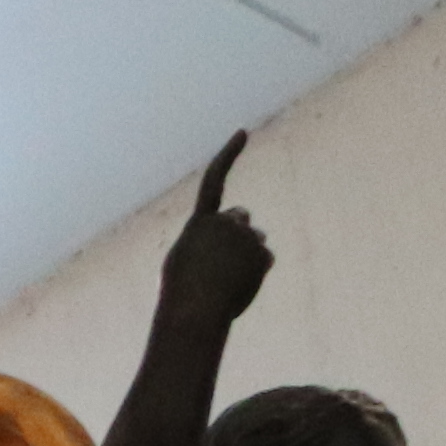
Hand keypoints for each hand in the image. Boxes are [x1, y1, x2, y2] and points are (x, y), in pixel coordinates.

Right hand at [156, 133, 271, 330]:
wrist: (195, 312)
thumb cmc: (182, 291)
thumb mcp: (185, 258)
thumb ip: (209, 234)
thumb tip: (245, 220)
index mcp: (201, 221)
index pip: (215, 179)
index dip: (229, 154)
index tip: (243, 133)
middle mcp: (227, 221)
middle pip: (241, 218)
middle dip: (237, 232)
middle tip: (221, 261)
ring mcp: (247, 237)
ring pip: (254, 241)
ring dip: (245, 256)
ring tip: (225, 282)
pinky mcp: (262, 255)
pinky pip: (264, 259)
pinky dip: (254, 272)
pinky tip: (238, 287)